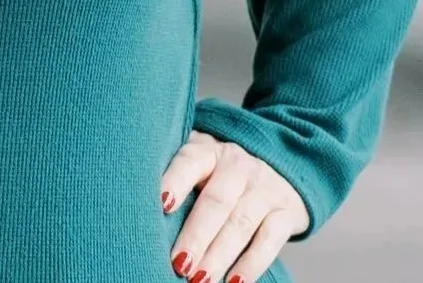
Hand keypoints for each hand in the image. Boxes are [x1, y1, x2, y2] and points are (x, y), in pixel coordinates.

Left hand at [159, 131, 308, 282]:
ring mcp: (265, 188)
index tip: (162, 205)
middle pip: (216, 202)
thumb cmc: (219, 174)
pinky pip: (270, 240)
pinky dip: (252, 264)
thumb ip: (175, 178)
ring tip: (199, 280)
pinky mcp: (286, 213)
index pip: (189, 162)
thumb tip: (136, 209)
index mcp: (208, 151)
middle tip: (178, 264)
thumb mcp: (199, 164)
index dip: (175, 181)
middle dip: (196, 236)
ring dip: (219, 256)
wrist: (280, 167)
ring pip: (241, 224)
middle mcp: (238, 166)